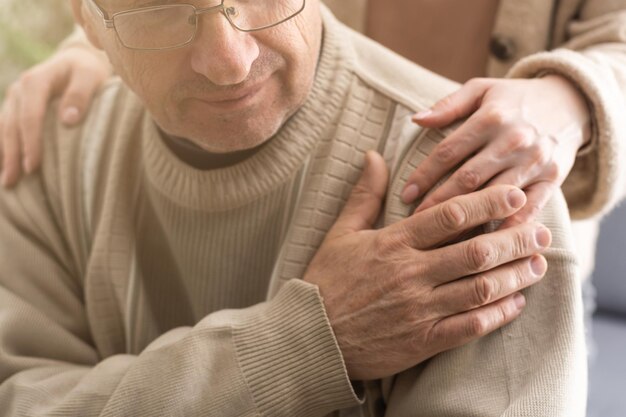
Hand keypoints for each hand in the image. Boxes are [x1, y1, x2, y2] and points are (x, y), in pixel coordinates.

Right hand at [0, 46, 110, 186]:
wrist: (78, 61)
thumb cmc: (88, 72)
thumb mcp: (91, 76)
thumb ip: (80, 94)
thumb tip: (68, 120)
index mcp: (36, 81)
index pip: (30, 116)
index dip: (30, 142)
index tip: (33, 167)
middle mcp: (19, 89)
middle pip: (12, 126)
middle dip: (13, 154)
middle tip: (15, 181)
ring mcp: (13, 99)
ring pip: (3, 130)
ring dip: (4, 155)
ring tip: (8, 182)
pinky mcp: (14, 108)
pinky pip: (3, 130)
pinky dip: (3, 148)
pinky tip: (4, 168)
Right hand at [304, 151, 550, 380]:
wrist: (312, 336)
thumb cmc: (326, 282)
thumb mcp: (340, 233)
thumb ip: (364, 195)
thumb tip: (373, 155)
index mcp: (393, 244)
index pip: (450, 215)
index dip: (488, 202)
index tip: (514, 194)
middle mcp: (411, 274)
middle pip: (476, 252)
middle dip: (515, 239)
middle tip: (541, 231)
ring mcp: (419, 309)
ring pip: (480, 289)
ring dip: (515, 275)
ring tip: (538, 264)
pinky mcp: (423, 340)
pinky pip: (470, 327)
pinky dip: (498, 314)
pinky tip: (515, 302)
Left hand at [402, 76, 590, 227]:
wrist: (571, 103)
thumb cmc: (516, 99)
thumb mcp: (482, 90)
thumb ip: (449, 105)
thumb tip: (416, 119)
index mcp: (491, 118)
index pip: (448, 151)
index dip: (424, 174)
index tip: (405, 195)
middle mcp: (513, 141)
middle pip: (468, 178)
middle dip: (438, 202)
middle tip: (415, 221)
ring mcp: (534, 162)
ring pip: (494, 196)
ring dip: (468, 218)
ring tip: (443, 236)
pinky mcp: (552, 179)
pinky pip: (529, 208)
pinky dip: (509, 225)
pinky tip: (488, 242)